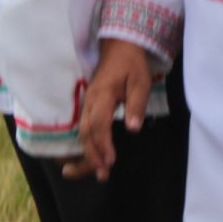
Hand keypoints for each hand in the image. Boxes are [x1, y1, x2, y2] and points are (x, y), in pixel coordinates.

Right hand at [67, 40, 154, 181]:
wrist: (119, 46)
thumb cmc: (131, 64)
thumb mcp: (140, 82)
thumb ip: (136, 105)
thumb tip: (133, 128)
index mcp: (102, 94)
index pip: (98, 124)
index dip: (103, 144)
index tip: (110, 161)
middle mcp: (89, 100)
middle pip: (85, 132)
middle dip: (92, 155)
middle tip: (103, 174)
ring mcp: (86, 102)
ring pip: (82, 131)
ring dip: (88, 152)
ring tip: (97, 171)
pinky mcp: (88, 105)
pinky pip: (83, 127)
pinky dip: (87, 143)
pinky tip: (93, 156)